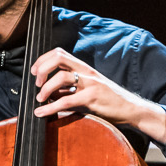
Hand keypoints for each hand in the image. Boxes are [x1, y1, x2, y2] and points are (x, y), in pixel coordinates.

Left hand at [30, 50, 165, 142]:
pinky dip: (50, 107)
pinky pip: (66, 101)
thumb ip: (70, 89)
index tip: (34, 72)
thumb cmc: (108, 101)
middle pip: (59, 58)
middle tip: (36, 83)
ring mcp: (90, 83)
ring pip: (61, 78)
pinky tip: (41, 112)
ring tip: (39, 99)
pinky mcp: (92, 98)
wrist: (131, 110)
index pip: (60, 53)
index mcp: (84, 68)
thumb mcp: (88, 89)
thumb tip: (47, 92)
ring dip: (45, 89)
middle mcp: (86, 72)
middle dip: (42, 69)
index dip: (43, 60)